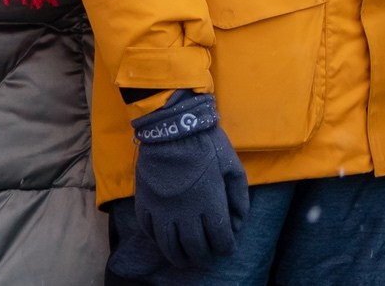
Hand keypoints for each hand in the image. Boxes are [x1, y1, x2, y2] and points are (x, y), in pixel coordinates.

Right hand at [128, 91, 249, 268]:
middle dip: (204, 257)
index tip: (227, 247)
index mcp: (210, 203)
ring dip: (179, 257)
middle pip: (195, 248)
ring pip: (169, 246)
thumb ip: (239, 195)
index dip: (226, 247)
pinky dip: (158, 241)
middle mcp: (185, 213)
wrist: (172, 126)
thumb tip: (238, 221)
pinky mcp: (145, 204)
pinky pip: (149, 231)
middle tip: (207, 258)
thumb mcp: (232, 165)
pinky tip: (165, 241)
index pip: (220, 239)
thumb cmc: (206, 143)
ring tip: (185, 259)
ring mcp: (162, 210)